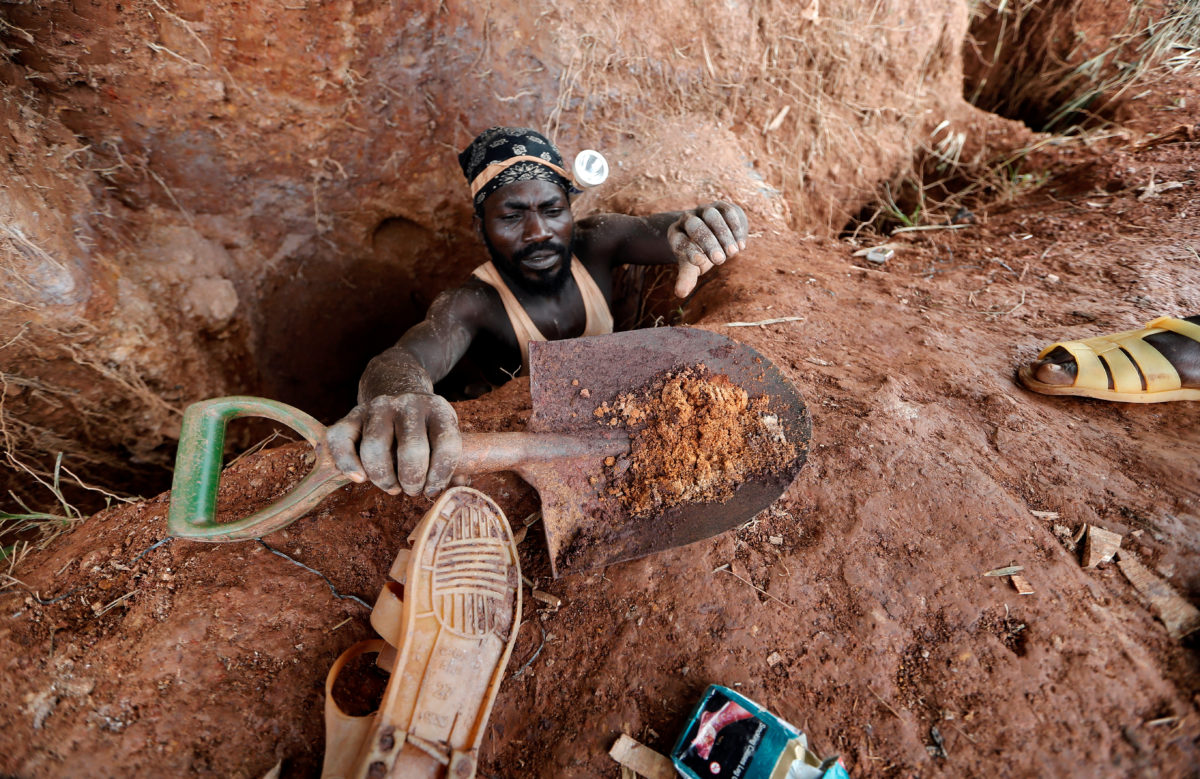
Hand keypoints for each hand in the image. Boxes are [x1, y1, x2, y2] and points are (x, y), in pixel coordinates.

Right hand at [325, 392, 461, 497]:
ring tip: (392, 487)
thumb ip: (454, 463)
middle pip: (411, 450)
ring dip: (383, 478)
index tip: (432, 489)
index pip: (447, 445)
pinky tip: (360, 479)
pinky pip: (341, 440)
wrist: (397, 390)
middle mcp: (408, 404)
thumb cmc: (425, 427)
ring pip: (375, 448)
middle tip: (411, 490)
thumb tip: (460, 487)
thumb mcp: (444, 435)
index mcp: (439, 410)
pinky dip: (347, 464)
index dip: (441, 475)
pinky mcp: (353, 414)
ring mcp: (378, 407)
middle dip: (412, 481)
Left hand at [667, 202, 748, 296]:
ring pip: (711, 216)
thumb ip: (686, 278)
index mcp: (676, 233)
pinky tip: (741, 245)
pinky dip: (735, 227)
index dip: (688, 250)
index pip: (678, 240)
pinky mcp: (720, 206)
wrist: (716, 237)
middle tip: (720, 260)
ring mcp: (704, 210)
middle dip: (707, 242)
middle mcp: (687, 218)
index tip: (699, 262)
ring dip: (723, 234)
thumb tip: (680, 294)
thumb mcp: (693, 266)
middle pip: (694, 225)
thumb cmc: (701, 254)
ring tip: (733, 253)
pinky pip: (727, 211)